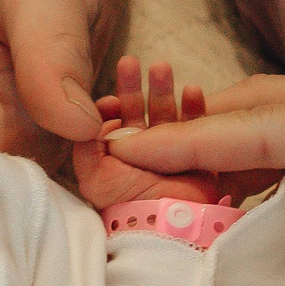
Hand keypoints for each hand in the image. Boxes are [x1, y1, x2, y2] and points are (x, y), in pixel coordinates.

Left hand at [73, 56, 240, 208]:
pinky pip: (197, 124)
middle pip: (138, 110)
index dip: (111, 104)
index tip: (111, 97)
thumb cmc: (127, 203)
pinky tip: (193, 90)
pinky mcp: (198, 155)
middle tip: (131, 62)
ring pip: (166, 112)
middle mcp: (143, 152)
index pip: (112, 122)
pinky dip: (195, 105)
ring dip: (163, 88)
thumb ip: (86, 147)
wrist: (166, 223)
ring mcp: (171, 152)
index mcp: (117, 156)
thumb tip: (97, 119)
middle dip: (134, 85)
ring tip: (162, 67)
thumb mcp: (94, 178)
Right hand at [109, 31, 284, 285]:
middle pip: (260, 105)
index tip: (121, 148)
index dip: (193, 142)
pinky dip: (261, 137)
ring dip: (217, 128)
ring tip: (153, 154)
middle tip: (108, 147)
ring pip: (283, 108)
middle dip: (182, 125)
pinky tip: (242, 164)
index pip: (270, 127)